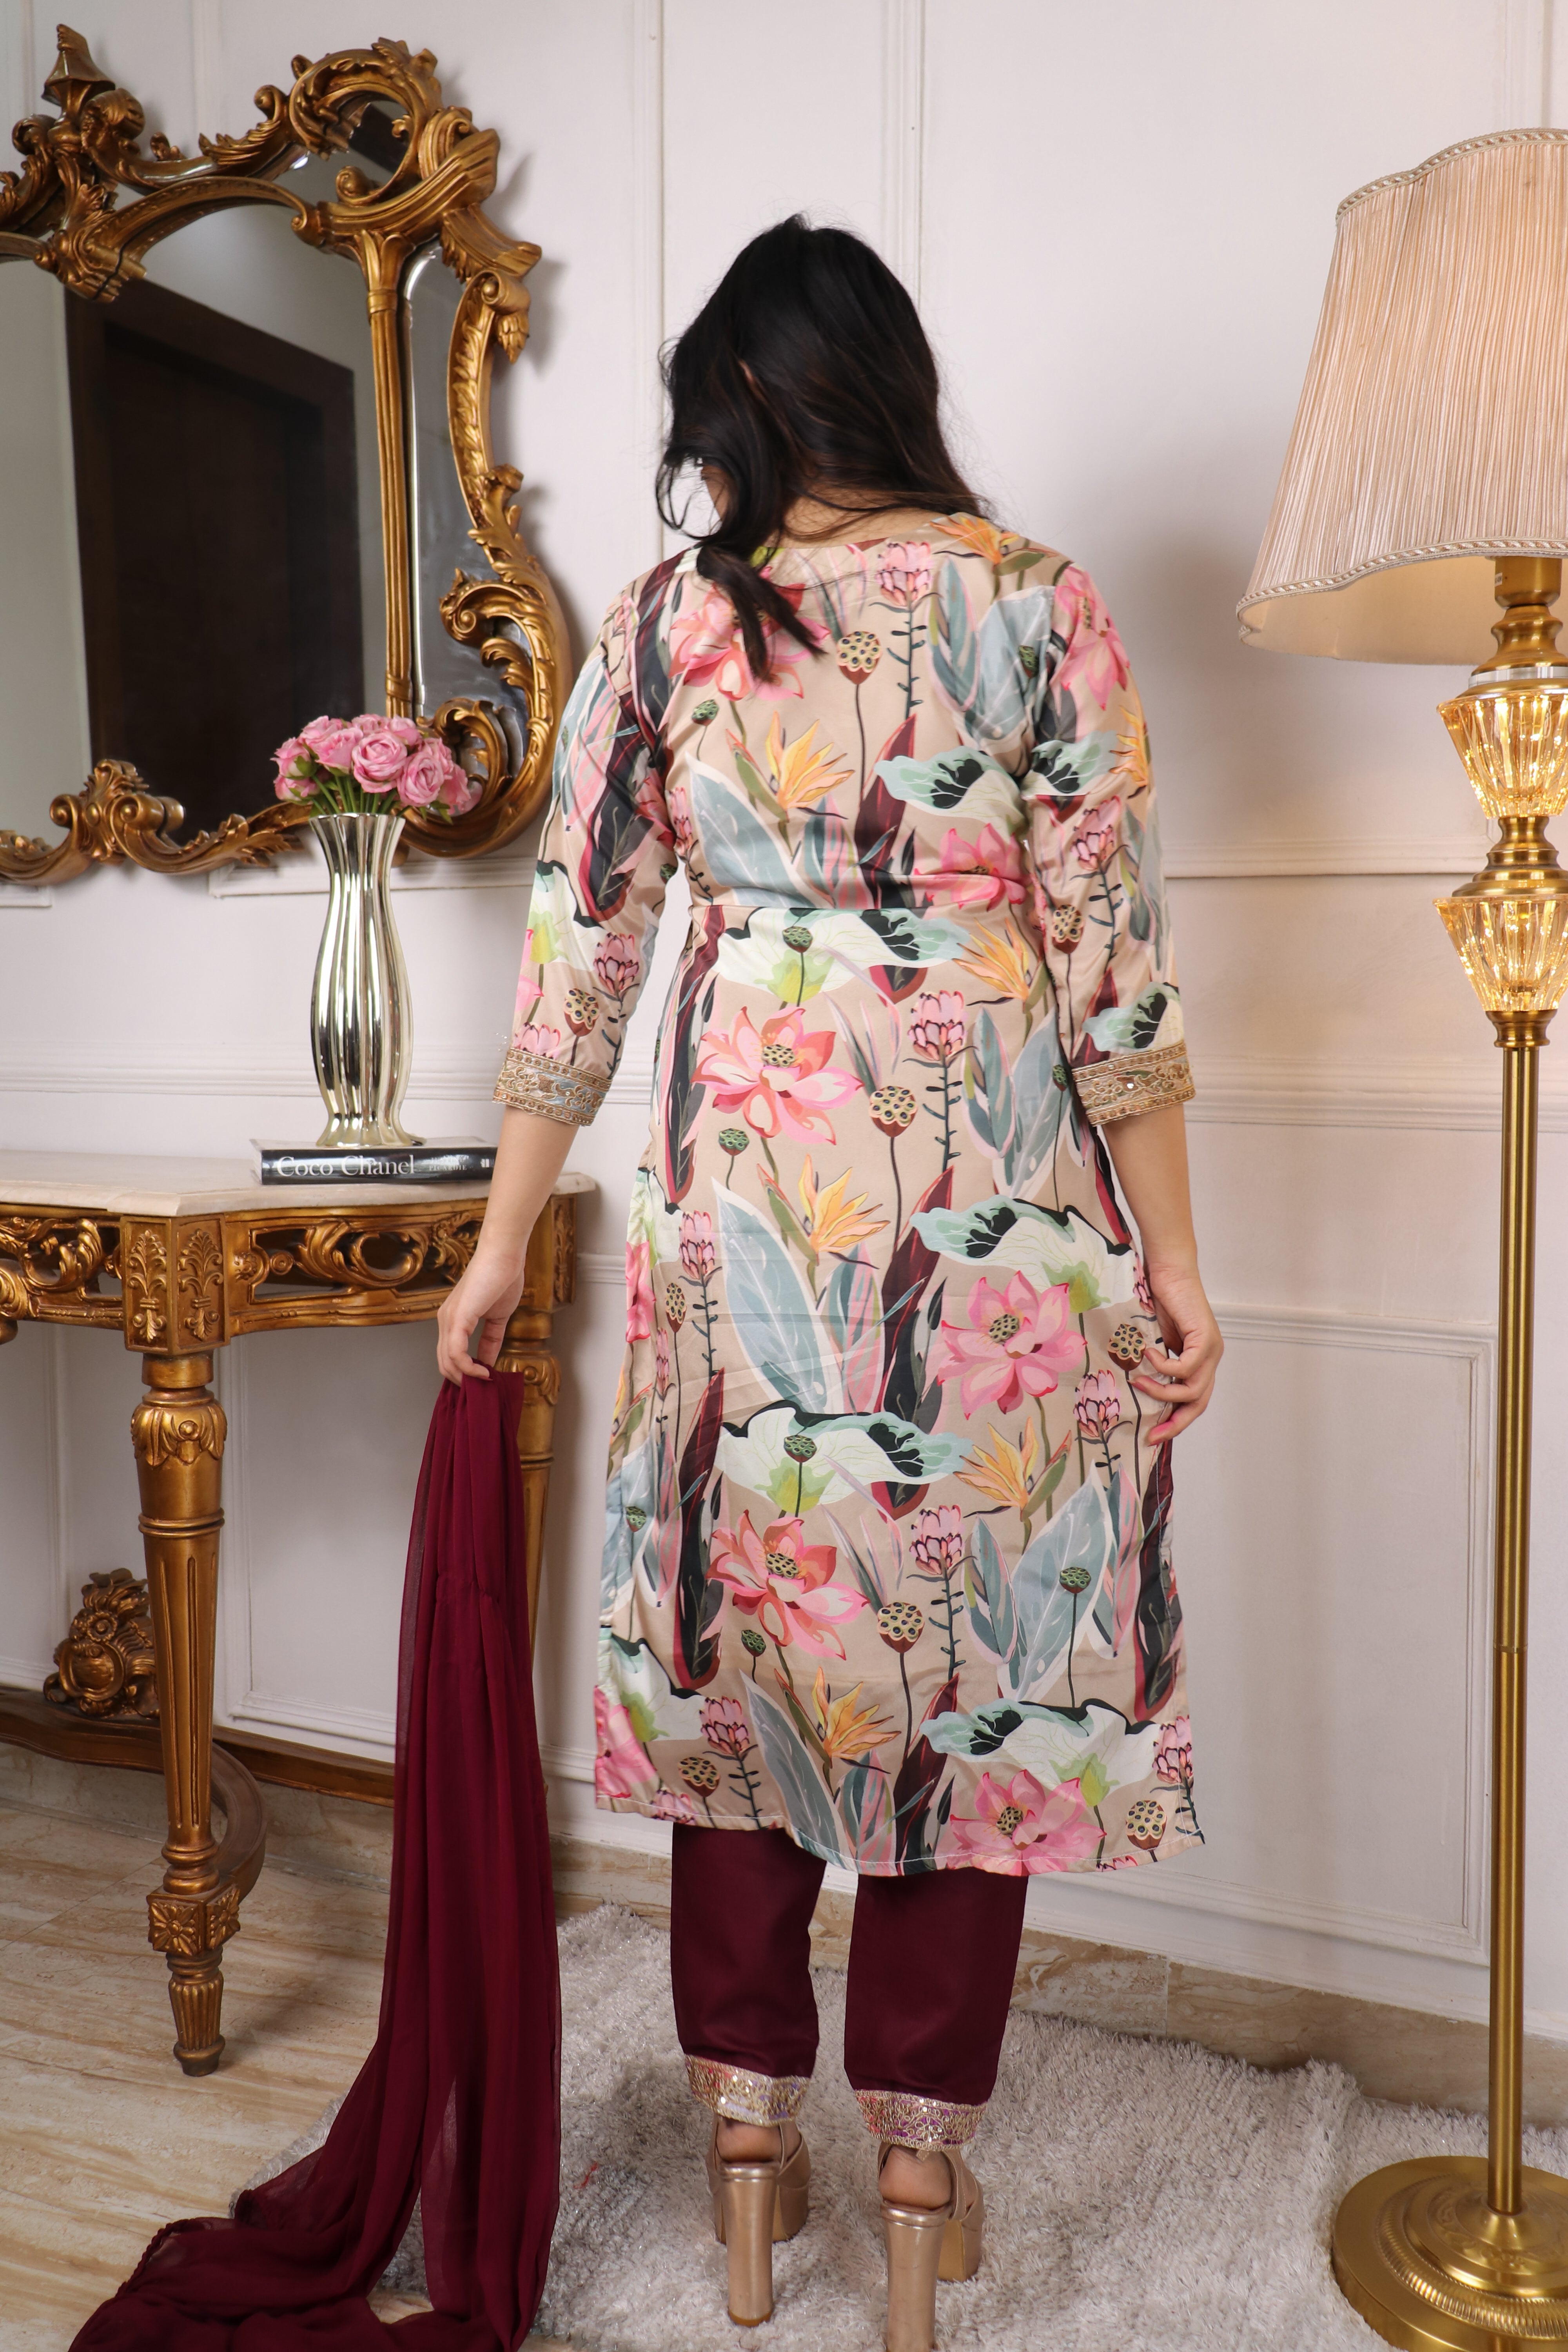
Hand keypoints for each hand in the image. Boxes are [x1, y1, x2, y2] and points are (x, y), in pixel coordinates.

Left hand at [436, 1245, 527, 1385]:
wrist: (504, 1255)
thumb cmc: (502, 1278)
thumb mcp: (498, 1317)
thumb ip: (491, 1339)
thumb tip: (489, 1362)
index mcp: (453, 1320)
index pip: (449, 1355)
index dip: (464, 1372)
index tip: (483, 1381)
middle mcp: (445, 1321)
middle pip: (444, 1362)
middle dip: (462, 1379)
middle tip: (483, 1388)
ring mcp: (449, 1319)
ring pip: (447, 1361)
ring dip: (466, 1377)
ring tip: (485, 1381)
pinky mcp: (458, 1318)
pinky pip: (456, 1352)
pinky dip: (469, 1367)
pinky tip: (484, 1371)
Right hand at [1129, 1263, 1222, 1441]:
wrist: (1168, 1271)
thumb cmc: (1158, 1301)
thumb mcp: (1156, 1342)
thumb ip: (1157, 1366)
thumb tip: (1138, 1391)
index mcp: (1201, 1362)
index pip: (1194, 1402)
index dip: (1176, 1422)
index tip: (1153, 1435)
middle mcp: (1211, 1359)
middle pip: (1198, 1403)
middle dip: (1175, 1423)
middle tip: (1152, 1434)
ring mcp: (1212, 1350)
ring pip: (1193, 1389)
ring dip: (1162, 1391)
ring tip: (1140, 1383)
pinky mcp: (1206, 1339)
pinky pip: (1186, 1367)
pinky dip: (1164, 1367)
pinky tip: (1148, 1355)